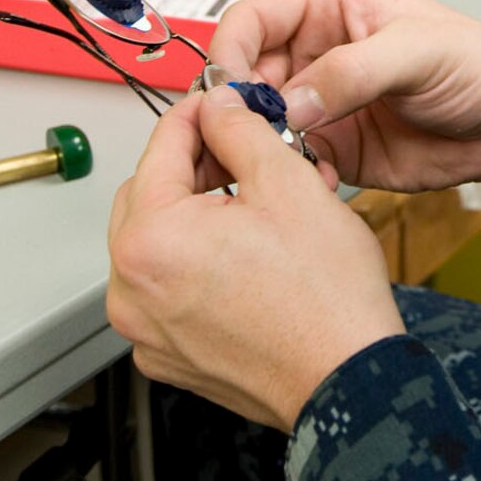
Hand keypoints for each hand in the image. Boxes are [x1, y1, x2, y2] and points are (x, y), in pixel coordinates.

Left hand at [106, 85, 403, 430]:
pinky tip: (245, 256)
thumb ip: (239, 130)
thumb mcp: (286, 182)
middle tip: (241, 152)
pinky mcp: (168, 357)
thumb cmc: (325, 299)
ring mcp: (146, 331)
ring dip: (195, 215)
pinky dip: (196, 266)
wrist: (350, 379)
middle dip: (194, 167)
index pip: (161, 148)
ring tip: (252, 205)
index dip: (197, 113)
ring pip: (158, 245)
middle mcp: (131, 290)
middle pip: (149, 196)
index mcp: (148, 240)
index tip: (219, 102)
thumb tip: (218, 106)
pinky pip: (168, 291)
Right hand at [206, 0, 480, 200]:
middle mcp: (315, 54)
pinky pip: (290, 162)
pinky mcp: (333, 148)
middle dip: (238, 109)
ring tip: (275, 166)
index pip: (253, 20)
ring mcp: (320, 104)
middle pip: (246, 77)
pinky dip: (290, 176)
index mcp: (328, 9)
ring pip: (260, 124)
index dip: (232, 52)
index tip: (229, 90)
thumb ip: (352, 72)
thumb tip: (293, 102)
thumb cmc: (477, 64)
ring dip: (259, 147)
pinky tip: (315, 184)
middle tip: (244, 139)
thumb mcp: (417, 53)